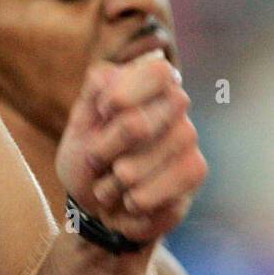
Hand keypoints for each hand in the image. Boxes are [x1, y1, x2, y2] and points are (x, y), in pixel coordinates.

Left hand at [56, 51, 206, 245]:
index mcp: (149, 85)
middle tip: (95, 158)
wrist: (99, 202)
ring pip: (133, 169)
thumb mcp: (80, 124)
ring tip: (110, 183)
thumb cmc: (89, 157)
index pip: (158, 72)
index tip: (103, 111)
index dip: (123, 95)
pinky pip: (144, 195)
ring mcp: (188, 139)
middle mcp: (175, 106)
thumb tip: (108, 72)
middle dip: (100, 151)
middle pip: (135, 126)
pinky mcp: (194, 172)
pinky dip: (125, 203)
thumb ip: (92, 95)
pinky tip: (129, 200)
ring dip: (108, 184)